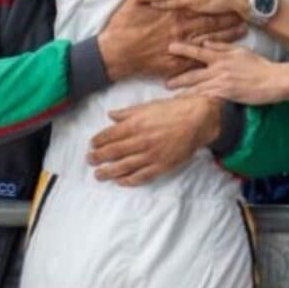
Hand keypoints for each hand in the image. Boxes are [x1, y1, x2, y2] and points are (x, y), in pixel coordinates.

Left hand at [88, 96, 220, 185]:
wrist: (198, 120)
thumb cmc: (173, 110)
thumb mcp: (148, 106)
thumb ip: (127, 112)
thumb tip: (110, 115)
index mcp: (135, 124)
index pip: (109, 135)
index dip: (98, 141)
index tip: (91, 145)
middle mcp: (140, 141)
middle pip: (113, 152)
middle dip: (98, 157)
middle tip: (90, 160)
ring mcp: (150, 155)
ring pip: (124, 167)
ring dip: (108, 172)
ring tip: (98, 175)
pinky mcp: (161, 166)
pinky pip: (141, 176)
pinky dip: (129, 180)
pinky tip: (120, 181)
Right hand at [98, 0, 246, 80]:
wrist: (116, 53)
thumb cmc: (124, 26)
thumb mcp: (135, 1)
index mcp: (173, 10)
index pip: (200, 3)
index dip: (216, 0)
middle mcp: (181, 27)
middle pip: (210, 20)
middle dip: (228, 16)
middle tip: (244, 11)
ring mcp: (180, 46)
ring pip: (209, 39)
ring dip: (227, 34)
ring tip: (243, 30)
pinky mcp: (177, 63)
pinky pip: (199, 59)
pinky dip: (213, 54)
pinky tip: (226, 53)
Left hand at [166, 41, 283, 104]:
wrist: (273, 80)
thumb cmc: (259, 65)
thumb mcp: (240, 51)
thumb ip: (222, 46)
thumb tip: (206, 43)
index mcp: (222, 56)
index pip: (199, 51)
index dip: (183, 49)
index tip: (170, 48)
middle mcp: (218, 69)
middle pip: (193, 74)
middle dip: (177, 78)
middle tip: (165, 83)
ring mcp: (221, 82)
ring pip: (198, 88)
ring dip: (184, 92)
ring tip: (171, 97)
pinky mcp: (226, 94)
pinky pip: (207, 98)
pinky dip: (197, 101)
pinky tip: (188, 106)